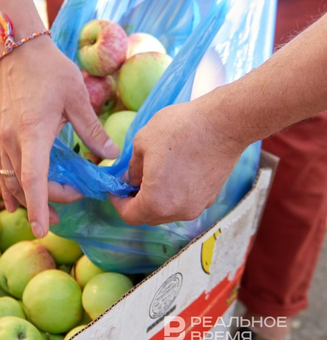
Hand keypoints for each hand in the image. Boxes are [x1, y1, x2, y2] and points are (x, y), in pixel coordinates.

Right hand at [0, 36, 118, 237]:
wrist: (17, 50)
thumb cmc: (50, 70)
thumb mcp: (77, 97)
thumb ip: (92, 130)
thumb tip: (111, 156)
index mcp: (33, 131)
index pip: (34, 178)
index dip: (39, 206)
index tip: (44, 230)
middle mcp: (12, 140)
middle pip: (27, 184)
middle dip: (50, 199)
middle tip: (78, 196)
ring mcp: (2, 139)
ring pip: (11, 181)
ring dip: (30, 199)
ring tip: (51, 213)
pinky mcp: (0, 136)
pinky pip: (3, 170)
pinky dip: (13, 189)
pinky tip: (18, 203)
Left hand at [109, 95, 247, 224]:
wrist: (224, 123)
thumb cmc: (180, 129)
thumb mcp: (142, 143)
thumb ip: (131, 168)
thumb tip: (129, 180)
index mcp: (156, 202)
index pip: (130, 216)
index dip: (118, 203)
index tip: (116, 189)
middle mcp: (178, 211)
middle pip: (149, 216)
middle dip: (136, 202)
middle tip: (131, 181)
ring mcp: (197, 206)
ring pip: (167, 211)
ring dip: (155, 199)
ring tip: (152, 175)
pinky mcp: (210, 197)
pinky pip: (184, 202)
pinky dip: (173, 194)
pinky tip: (173, 173)